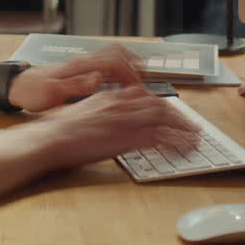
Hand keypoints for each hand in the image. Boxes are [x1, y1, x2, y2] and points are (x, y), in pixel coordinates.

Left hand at [7, 43, 143, 112]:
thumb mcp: (51, 95)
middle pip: (116, 52)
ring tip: (136, 81)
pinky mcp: (77, 70)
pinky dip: (116, 69)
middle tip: (143, 80)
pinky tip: (118, 84)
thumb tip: (98, 79)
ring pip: (111, 55)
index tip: (136, 89)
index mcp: (78, 66)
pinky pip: (103, 63)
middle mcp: (81, 61)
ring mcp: (79, 64)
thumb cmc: (30, 93)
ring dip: (126, 65)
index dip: (129, 73)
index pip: (113, 61)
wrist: (14, 88)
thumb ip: (76, 87)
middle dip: (133, 64)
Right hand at [32, 86, 201, 170]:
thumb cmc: (61, 131)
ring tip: (194, 139)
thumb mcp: (84, 113)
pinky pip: (159, 138)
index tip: (171, 112)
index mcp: (110, 97)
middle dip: (178, 116)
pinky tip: (183, 150)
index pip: (143, 95)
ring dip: (182, 128)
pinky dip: (175, 143)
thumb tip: (113, 121)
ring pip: (163, 118)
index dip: (161, 104)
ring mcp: (124, 120)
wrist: (50, 139)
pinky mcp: (126, 138)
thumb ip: (103, 113)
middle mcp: (120, 104)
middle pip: (158, 105)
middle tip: (190, 127)